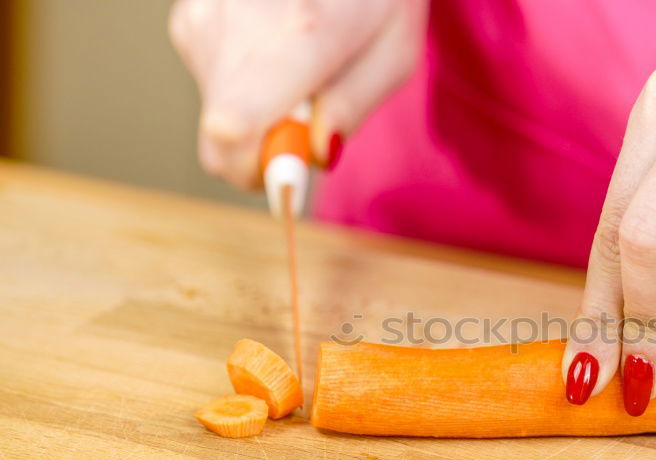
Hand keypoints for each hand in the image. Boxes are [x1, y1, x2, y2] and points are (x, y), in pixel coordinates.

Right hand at [170, 0, 426, 188]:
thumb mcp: (393, 50)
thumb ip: (353, 108)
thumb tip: (314, 154)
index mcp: (298, 35)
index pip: (235, 131)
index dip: (260, 170)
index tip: (292, 171)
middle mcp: (234, 26)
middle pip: (223, 139)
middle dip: (270, 144)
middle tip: (314, 112)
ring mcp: (201, 18)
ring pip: (220, 113)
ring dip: (262, 107)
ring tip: (300, 58)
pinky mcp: (187, 17)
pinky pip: (213, 82)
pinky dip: (247, 79)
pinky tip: (275, 40)